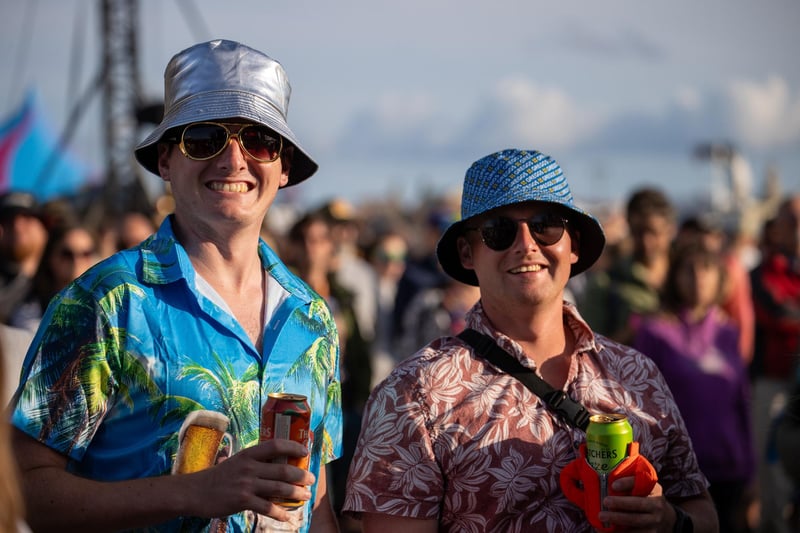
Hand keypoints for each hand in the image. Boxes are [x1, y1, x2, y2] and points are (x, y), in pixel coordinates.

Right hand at [183, 438, 314, 521]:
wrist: (194, 491)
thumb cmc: (218, 477)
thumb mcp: (236, 461)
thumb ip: (254, 461)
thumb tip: (276, 463)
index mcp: (249, 454)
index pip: (275, 445)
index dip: (293, 447)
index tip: (305, 452)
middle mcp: (249, 467)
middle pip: (282, 470)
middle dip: (300, 475)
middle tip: (311, 480)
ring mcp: (246, 484)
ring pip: (278, 489)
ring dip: (295, 493)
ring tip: (305, 496)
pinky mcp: (242, 500)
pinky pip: (266, 507)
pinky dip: (279, 513)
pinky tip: (287, 516)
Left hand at [597, 477, 670, 532]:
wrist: (667, 519)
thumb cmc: (648, 499)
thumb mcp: (645, 487)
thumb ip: (631, 483)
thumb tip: (608, 481)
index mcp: (654, 490)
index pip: (641, 483)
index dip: (627, 483)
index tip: (614, 485)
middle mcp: (657, 506)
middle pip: (638, 504)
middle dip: (620, 503)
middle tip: (605, 501)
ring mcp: (654, 522)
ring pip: (635, 521)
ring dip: (617, 519)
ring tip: (602, 516)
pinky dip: (620, 532)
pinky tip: (607, 530)